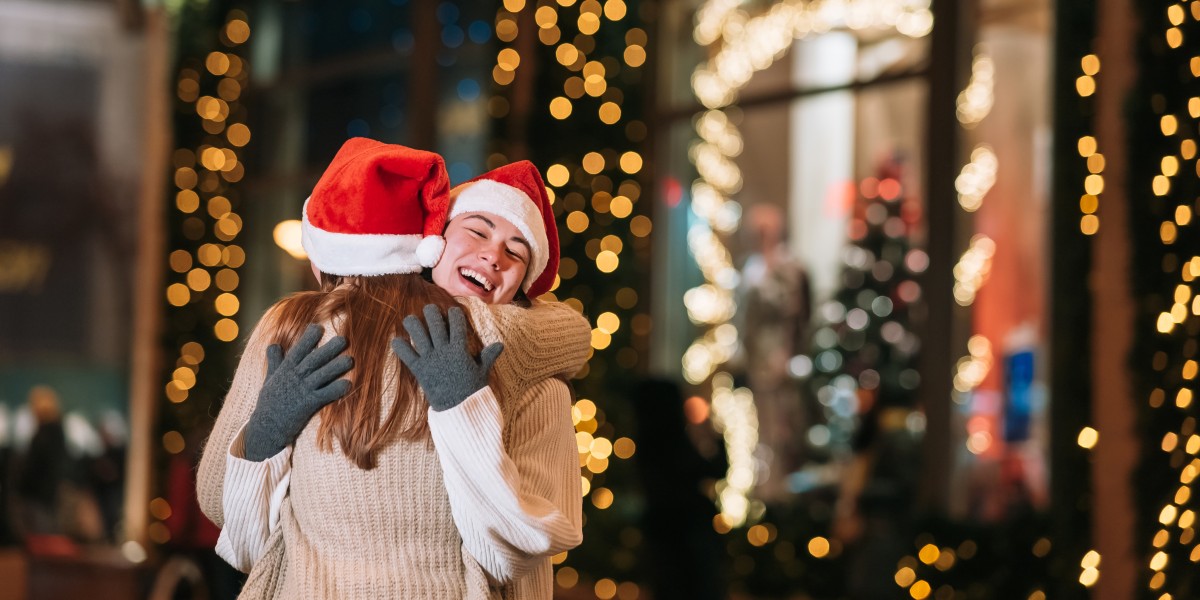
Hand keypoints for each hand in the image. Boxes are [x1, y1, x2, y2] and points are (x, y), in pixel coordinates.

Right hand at [243, 324, 352, 460]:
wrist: (266, 428)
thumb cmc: (270, 402)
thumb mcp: (270, 378)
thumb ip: (275, 361)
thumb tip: (273, 344)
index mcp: (286, 369)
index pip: (298, 350)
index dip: (307, 339)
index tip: (318, 327)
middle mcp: (295, 378)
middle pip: (313, 360)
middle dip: (328, 350)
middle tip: (344, 340)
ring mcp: (302, 391)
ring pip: (321, 376)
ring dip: (336, 367)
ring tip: (350, 360)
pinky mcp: (307, 405)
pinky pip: (324, 395)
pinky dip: (335, 390)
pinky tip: (348, 384)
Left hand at [391, 304, 502, 411]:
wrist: (459, 409)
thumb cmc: (472, 390)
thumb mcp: (482, 372)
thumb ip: (488, 356)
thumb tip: (500, 345)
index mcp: (460, 349)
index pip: (457, 324)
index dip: (454, 314)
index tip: (452, 310)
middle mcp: (444, 351)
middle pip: (435, 324)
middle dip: (431, 313)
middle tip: (429, 308)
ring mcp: (430, 359)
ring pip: (418, 335)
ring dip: (413, 325)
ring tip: (410, 319)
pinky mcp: (419, 370)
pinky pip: (407, 355)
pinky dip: (400, 347)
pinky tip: (397, 341)